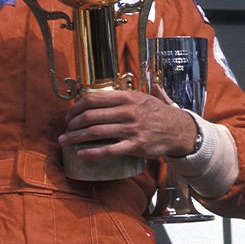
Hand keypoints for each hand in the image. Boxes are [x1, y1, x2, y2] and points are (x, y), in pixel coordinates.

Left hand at [60, 86, 197, 160]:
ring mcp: (131, 129)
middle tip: (65, 129)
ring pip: (96, 132)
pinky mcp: (135, 146)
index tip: (69, 115)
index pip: (93, 99)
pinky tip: (80, 154)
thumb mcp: (144, 96)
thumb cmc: (159, 114)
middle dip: (72, 123)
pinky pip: (109, 150)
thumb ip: (126, 94)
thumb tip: (109, 89)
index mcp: (127, 97)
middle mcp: (128, 111)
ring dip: (75, 137)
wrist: (180, 130)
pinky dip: (92, 153)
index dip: (76, 107)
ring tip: (64, 141)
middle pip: (90, 116)